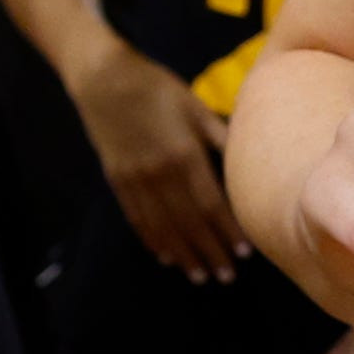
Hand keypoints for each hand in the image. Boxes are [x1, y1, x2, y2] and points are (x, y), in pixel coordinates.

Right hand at [71, 43, 249, 283]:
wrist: (103, 77)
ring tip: (199, 275)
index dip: (228, 232)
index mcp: (184, 154)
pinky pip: (136, 216)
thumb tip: (249, 160)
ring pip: (162, 226)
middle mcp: (160, 173)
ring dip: (182, 253)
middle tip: (226, 276)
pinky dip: (151, 239)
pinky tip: (164, 254)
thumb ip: (221, 136)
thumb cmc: (157, 88)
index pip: (211, 204)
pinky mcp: (116, 178)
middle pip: (188, 223)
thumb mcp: (195, 107)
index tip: (245, 253)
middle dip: (209, 252)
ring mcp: (135, 178)